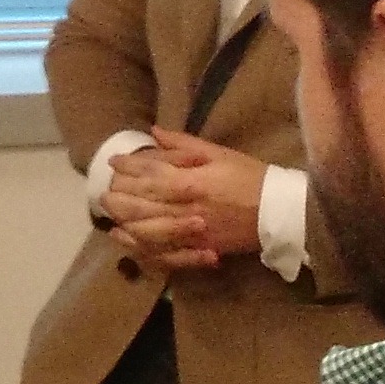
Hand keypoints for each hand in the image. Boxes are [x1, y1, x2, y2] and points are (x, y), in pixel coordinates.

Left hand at [105, 128, 265, 273]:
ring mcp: (188, 232)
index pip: (150, 173)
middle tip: (104, 186)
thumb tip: (155, 132)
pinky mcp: (195, 249)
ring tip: (108, 208)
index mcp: (192, 181)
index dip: (129, 167)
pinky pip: (160, 251)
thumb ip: (184, 145)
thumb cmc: (252, 178)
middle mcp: (185, 208)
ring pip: (145, 226)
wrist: (280, 213)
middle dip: (119, 192)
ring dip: (123, 217)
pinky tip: (124, 237)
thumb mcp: (221, 154)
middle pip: (141, 202)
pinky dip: (139, 245)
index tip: (114, 161)